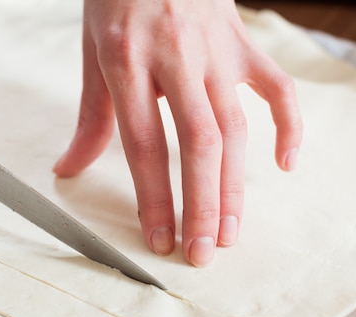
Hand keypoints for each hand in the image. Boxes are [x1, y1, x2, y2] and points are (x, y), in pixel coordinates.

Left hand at [54, 0, 302, 265]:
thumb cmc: (117, 0)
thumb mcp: (93, 53)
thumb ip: (90, 118)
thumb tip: (67, 170)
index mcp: (128, 61)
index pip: (144, 145)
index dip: (154, 197)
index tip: (160, 240)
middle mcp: (176, 57)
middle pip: (197, 143)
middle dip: (202, 205)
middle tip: (203, 253)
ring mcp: (216, 50)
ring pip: (235, 127)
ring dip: (235, 186)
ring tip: (230, 232)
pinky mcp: (244, 43)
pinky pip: (277, 87)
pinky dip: (288, 126)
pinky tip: (283, 165)